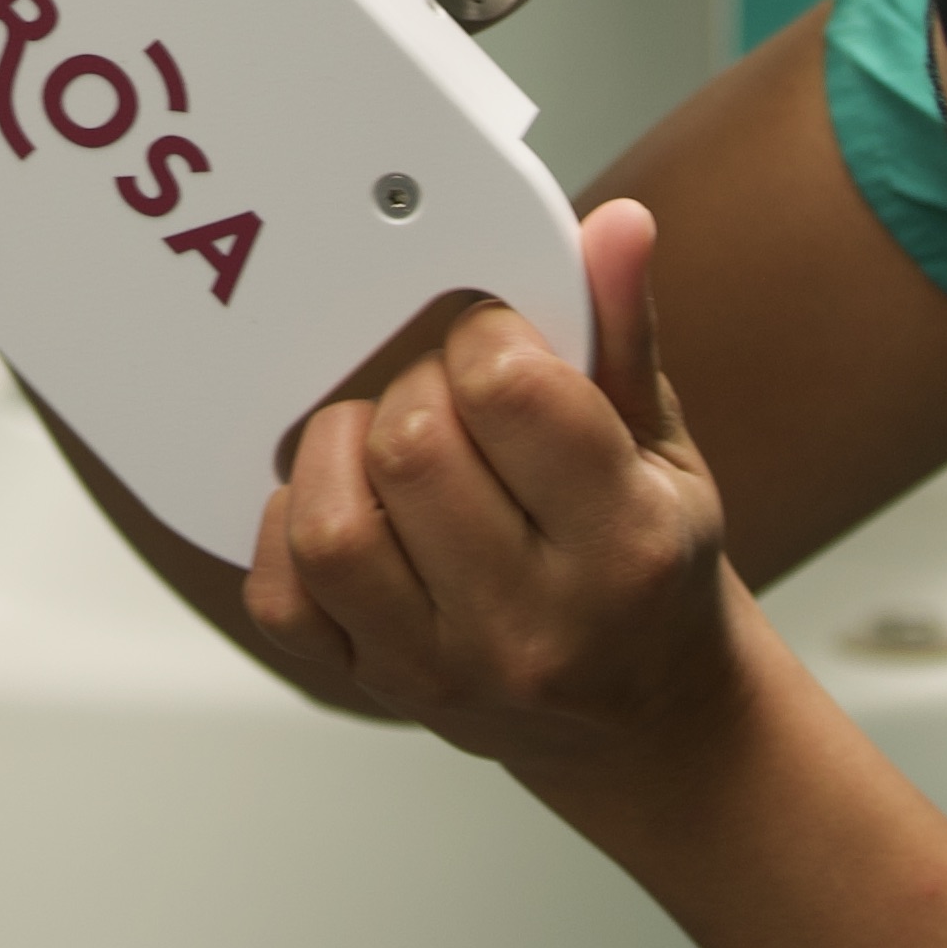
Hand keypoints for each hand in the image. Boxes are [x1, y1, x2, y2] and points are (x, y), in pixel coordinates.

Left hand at [245, 199, 749, 790]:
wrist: (646, 722)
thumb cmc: (651, 570)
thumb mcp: (663, 448)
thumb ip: (624, 331)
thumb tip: (613, 226)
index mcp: (623, 545)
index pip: (511, 393)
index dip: (488, 336)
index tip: (499, 341)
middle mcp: (531, 621)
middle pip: (411, 450)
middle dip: (417, 386)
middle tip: (449, 392)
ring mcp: (443, 666)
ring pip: (334, 527)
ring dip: (342, 452)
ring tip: (387, 442)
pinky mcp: (374, 687)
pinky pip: (283, 596)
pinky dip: (290, 530)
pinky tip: (349, 503)